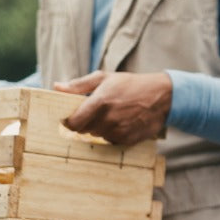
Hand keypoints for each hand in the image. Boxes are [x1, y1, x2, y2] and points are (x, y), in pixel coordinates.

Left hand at [57, 71, 171, 145]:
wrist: (163, 96)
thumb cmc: (132, 84)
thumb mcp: (105, 78)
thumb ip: (79, 85)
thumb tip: (56, 87)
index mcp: (100, 101)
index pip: (73, 123)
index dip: (70, 122)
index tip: (72, 118)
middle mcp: (108, 118)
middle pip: (84, 131)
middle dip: (87, 123)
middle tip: (98, 113)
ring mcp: (119, 130)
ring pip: (98, 136)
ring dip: (101, 129)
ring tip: (113, 116)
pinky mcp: (128, 140)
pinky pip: (111, 141)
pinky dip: (113, 134)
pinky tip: (122, 123)